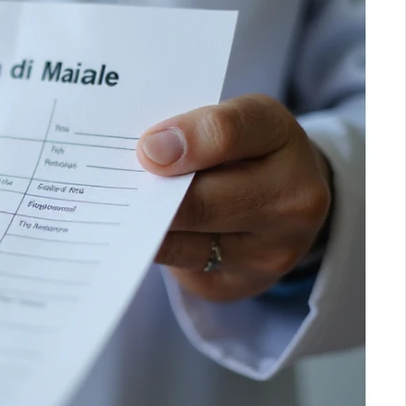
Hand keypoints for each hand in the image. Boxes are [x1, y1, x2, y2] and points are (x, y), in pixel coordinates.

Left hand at [136, 94, 332, 303]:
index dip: (181, 141)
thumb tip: (149, 153)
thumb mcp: (231, 121)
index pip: (227, 133)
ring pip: (184, 243)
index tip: (145, 149)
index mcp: (280, 138)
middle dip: (152, 196)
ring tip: (122, 210)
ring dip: (146, 227)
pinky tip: (143, 235)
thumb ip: (194, 129)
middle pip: (200, 202)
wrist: (286, 201)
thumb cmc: (245, 152)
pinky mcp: (239, 285)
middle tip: (114, 188)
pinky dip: (156, 250)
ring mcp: (269, 252)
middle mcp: (291, 202)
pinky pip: (181, 269)